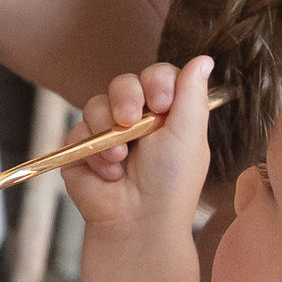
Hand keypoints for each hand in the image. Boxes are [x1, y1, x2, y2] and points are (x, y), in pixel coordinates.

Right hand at [56, 56, 216, 245]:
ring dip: (109, 130)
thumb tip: (205, 58)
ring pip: (96, 104)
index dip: (156, 81)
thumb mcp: (189, 135)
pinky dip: (93, 153)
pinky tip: (109, 173)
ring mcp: (106, 134)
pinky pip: (77, 132)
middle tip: (131, 120)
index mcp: (166, 114)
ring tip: (121, 158)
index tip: (162, 102)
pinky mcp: (81, 150)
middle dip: (127, 97)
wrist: (138, 223)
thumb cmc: (171, 183)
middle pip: (124, 83)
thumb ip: (192, 94)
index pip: (157, 76)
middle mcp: (136, 121)